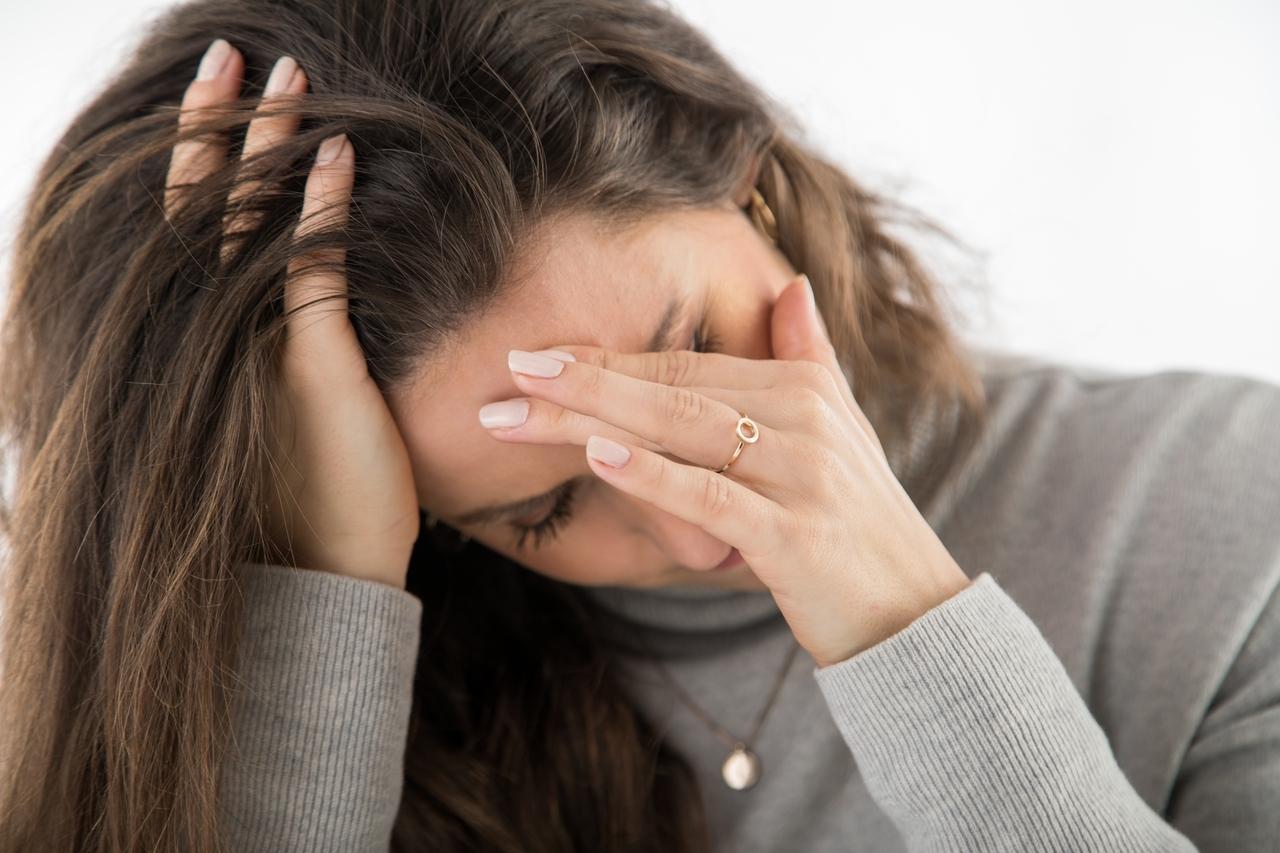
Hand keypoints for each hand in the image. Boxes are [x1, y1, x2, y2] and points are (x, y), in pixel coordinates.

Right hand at [165, 40, 420, 587]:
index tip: (224, 94)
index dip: (207, 156)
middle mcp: (219, 335)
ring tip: (283, 75)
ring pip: (251, 224)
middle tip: (233, 56)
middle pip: (208, 207)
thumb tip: (304, 301)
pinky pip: (311, 270)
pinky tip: (335, 153)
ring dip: (267, 144)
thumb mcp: (290, 413)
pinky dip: (321, 209)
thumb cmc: (313, 503)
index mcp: (212, 341)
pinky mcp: (308, 364)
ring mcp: (257, 346)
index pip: (200, 228)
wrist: (325, 577)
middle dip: (219, 126)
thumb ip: (290, 347)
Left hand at [485, 272, 971, 666]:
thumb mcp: (841, 429)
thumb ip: (811, 355)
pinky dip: (654, 475)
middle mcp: (804, 418)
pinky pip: (712, 496)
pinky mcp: (795, 535)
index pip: (686, 363)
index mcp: (805, 387)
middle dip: (582, 380)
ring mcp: (801, 474)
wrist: (913, 612)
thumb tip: (794, 285)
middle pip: (673, 387)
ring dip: (596, 414)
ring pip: (682, 430)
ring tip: (523, 405)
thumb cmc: (858, 523)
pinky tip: (599, 456)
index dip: (608, 358)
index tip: (539, 357)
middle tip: (508, 371)